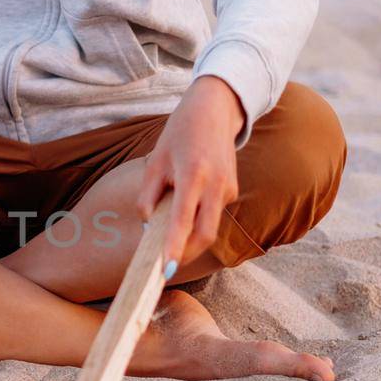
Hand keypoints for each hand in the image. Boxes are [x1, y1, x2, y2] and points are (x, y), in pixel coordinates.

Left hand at [136, 76, 243, 273]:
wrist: (216, 110)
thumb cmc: (180, 133)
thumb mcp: (156, 160)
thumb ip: (148, 193)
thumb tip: (148, 224)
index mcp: (193, 175)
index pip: (184, 221)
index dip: (175, 248)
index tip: (165, 270)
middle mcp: (216, 185)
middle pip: (205, 235)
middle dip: (187, 255)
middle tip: (165, 267)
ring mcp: (228, 189)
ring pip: (210, 226)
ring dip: (191, 238)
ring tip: (169, 239)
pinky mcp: (232, 190)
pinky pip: (213, 214)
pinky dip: (197, 221)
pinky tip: (184, 214)